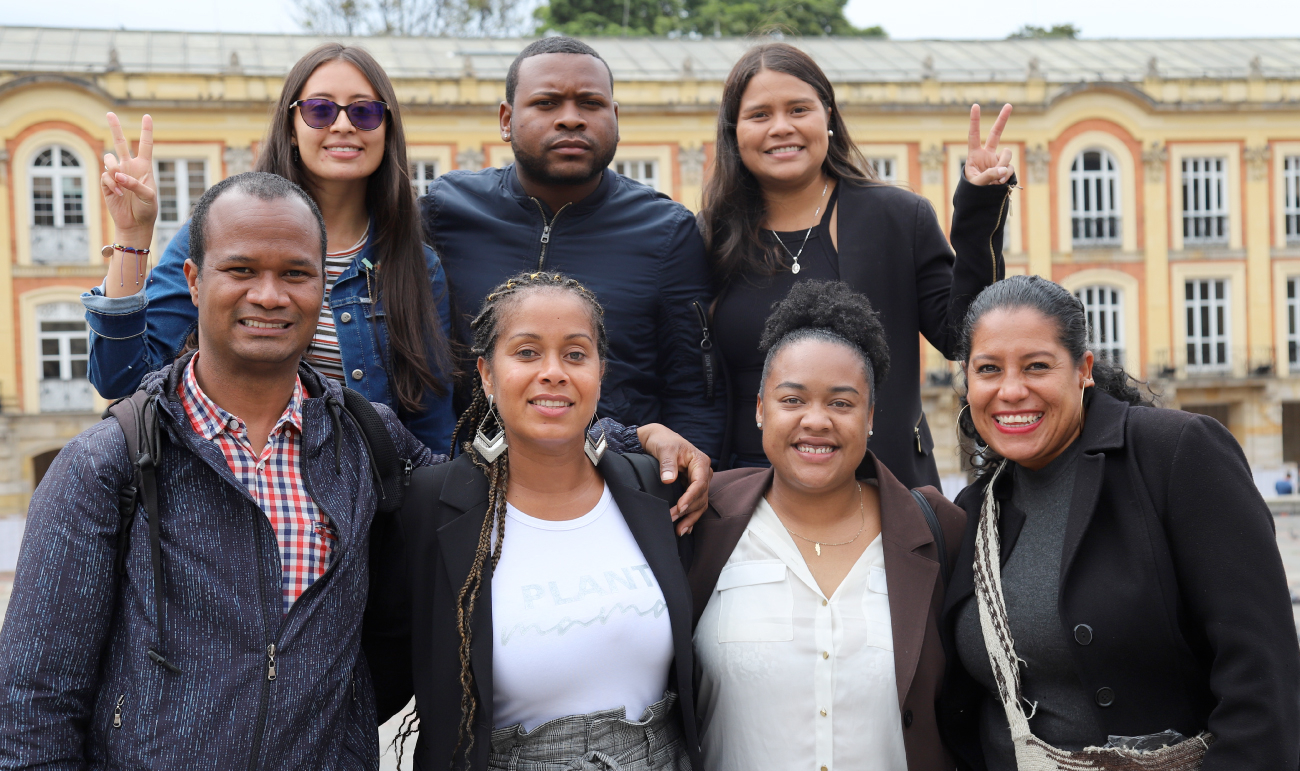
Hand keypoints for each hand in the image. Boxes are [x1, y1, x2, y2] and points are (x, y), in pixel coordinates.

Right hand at [101, 112, 156, 240]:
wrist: (135, 224)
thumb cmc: (147, 209)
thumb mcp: (148, 196)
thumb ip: (136, 184)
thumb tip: (118, 175)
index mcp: (144, 167)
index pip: (145, 145)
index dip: (146, 131)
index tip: (147, 116)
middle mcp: (129, 167)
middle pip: (121, 143)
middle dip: (115, 128)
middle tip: (110, 113)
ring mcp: (117, 174)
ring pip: (109, 159)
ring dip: (114, 169)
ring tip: (123, 185)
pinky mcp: (107, 183)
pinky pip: (105, 175)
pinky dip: (112, 184)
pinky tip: (119, 194)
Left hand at [636, 424, 712, 534]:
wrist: (657, 439)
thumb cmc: (663, 441)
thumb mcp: (664, 449)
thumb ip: (667, 464)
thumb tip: (668, 479)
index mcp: (700, 462)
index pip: (700, 483)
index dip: (691, 497)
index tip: (680, 507)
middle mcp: (703, 473)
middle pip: (701, 496)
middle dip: (688, 510)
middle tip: (672, 519)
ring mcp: (697, 481)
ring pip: (700, 503)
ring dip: (690, 517)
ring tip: (680, 530)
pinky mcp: (690, 487)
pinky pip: (695, 503)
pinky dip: (691, 515)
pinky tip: (686, 527)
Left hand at [964, 104, 1013, 185]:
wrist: (979, 201)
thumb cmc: (972, 191)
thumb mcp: (976, 184)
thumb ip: (988, 175)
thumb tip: (1003, 170)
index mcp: (974, 155)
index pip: (974, 135)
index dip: (975, 121)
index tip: (975, 105)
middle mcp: (987, 155)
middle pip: (996, 134)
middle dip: (1003, 119)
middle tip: (1009, 105)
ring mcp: (997, 161)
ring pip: (1007, 154)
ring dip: (1003, 165)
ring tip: (996, 179)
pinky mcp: (1005, 169)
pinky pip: (1010, 168)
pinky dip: (1007, 175)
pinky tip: (1000, 183)